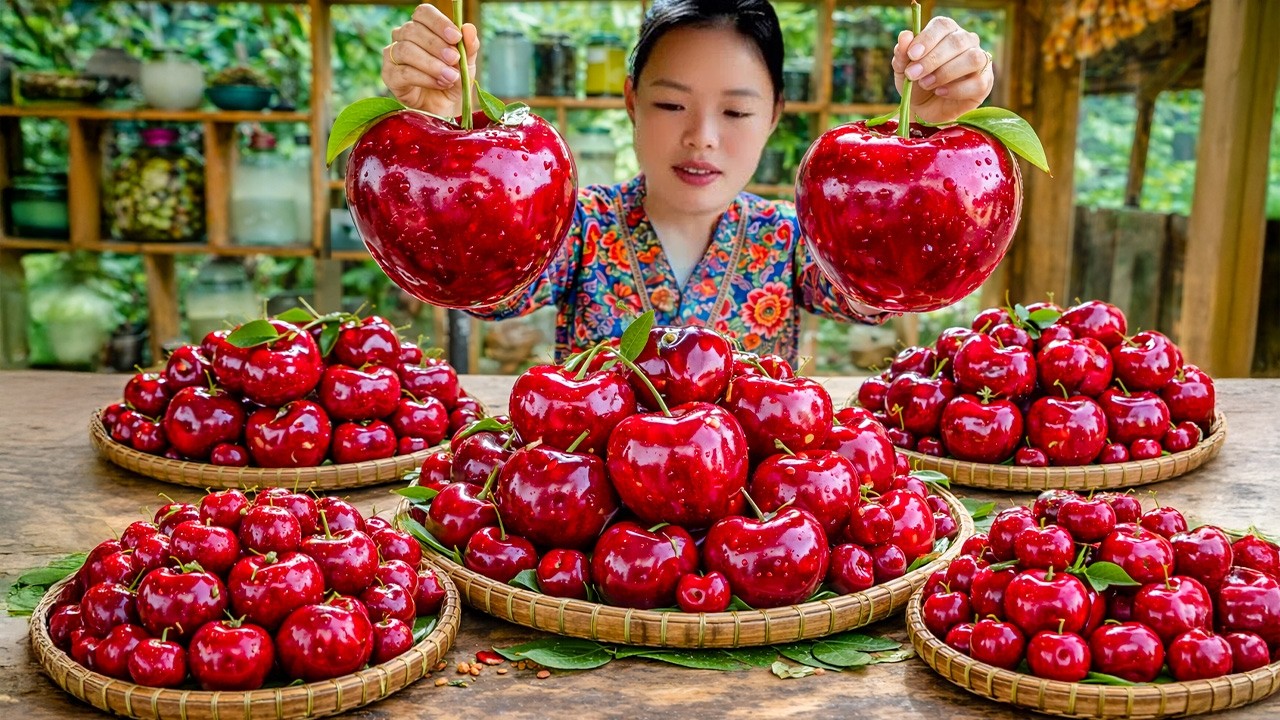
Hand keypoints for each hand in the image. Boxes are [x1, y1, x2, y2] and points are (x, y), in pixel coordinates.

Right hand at [381, 3, 479, 117]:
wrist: (446, 109)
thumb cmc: (453, 82)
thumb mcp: (467, 64)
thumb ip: (469, 46)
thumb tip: (469, 28)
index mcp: (421, 28)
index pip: (423, 13)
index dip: (438, 23)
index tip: (455, 37)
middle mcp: (403, 37)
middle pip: (413, 30)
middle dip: (436, 45)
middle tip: (455, 60)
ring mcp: (392, 56)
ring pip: (406, 50)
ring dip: (431, 64)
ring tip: (450, 77)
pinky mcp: (389, 76)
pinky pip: (403, 72)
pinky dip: (424, 78)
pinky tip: (439, 84)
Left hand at [891, 16, 993, 124]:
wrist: (924, 110)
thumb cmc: (916, 84)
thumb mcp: (903, 70)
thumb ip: (902, 54)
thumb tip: (905, 36)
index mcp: (946, 32)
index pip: (943, 25)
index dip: (927, 38)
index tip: (912, 55)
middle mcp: (966, 41)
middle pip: (957, 41)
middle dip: (932, 59)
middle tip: (913, 75)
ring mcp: (979, 61)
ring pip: (972, 59)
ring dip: (946, 73)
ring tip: (926, 84)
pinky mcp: (985, 82)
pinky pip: (978, 82)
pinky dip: (956, 89)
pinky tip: (941, 92)